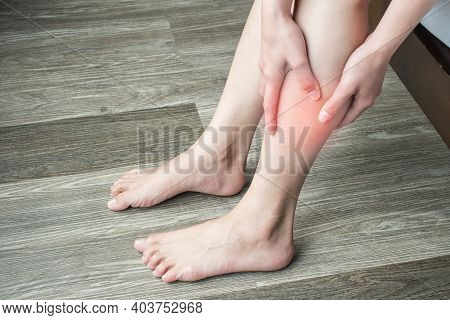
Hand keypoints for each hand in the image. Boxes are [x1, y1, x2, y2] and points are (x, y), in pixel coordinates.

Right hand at [260, 14, 320, 133]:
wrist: (274, 16)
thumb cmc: (285, 35)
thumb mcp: (299, 58)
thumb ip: (306, 79)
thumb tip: (314, 97)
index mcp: (272, 77)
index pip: (270, 105)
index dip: (271, 119)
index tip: (272, 132)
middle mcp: (265, 72)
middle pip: (266, 98)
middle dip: (269, 111)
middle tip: (272, 122)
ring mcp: (264, 63)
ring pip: (266, 86)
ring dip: (269, 97)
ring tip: (274, 104)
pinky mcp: (266, 55)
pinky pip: (267, 75)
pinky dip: (271, 84)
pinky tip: (277, 80)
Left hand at [318, 36, 389, 127]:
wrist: (379, 45)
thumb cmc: (364, 64)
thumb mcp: (346, 86)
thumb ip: (334, 103)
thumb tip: (323, 120)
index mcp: (364, 102)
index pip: (348, 119)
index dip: (336, 124)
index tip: (326, 128)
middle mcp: (370, 96)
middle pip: (352, 110)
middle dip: (340, 115)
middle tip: (327, 116)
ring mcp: (371, 87)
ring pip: (354, 100)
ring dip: (344, 103)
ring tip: (332, 103)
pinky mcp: (369, 77)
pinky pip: (356, 89)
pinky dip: (348, 92)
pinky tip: (341, 87)